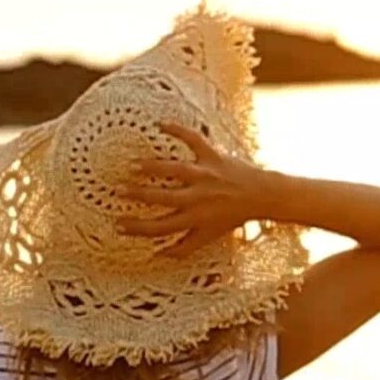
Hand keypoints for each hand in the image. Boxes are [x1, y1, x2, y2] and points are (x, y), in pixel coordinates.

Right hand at [114, 122, 262, 257]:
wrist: (261, 196)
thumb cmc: (232, 217)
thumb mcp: (209, 236)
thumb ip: (184, 246)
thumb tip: (160, 255)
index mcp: (195, 218)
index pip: (161, 227)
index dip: (138, 229)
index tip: (118, 225)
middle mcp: (198, 198)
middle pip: (163, 198)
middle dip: (139, 195)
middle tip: (119, 191)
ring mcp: (205, 175)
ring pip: (175, 170)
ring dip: (153, 167)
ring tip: (133, 165)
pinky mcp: (213, 156)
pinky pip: (194, 140)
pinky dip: (178, 130)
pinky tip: (159, 124)